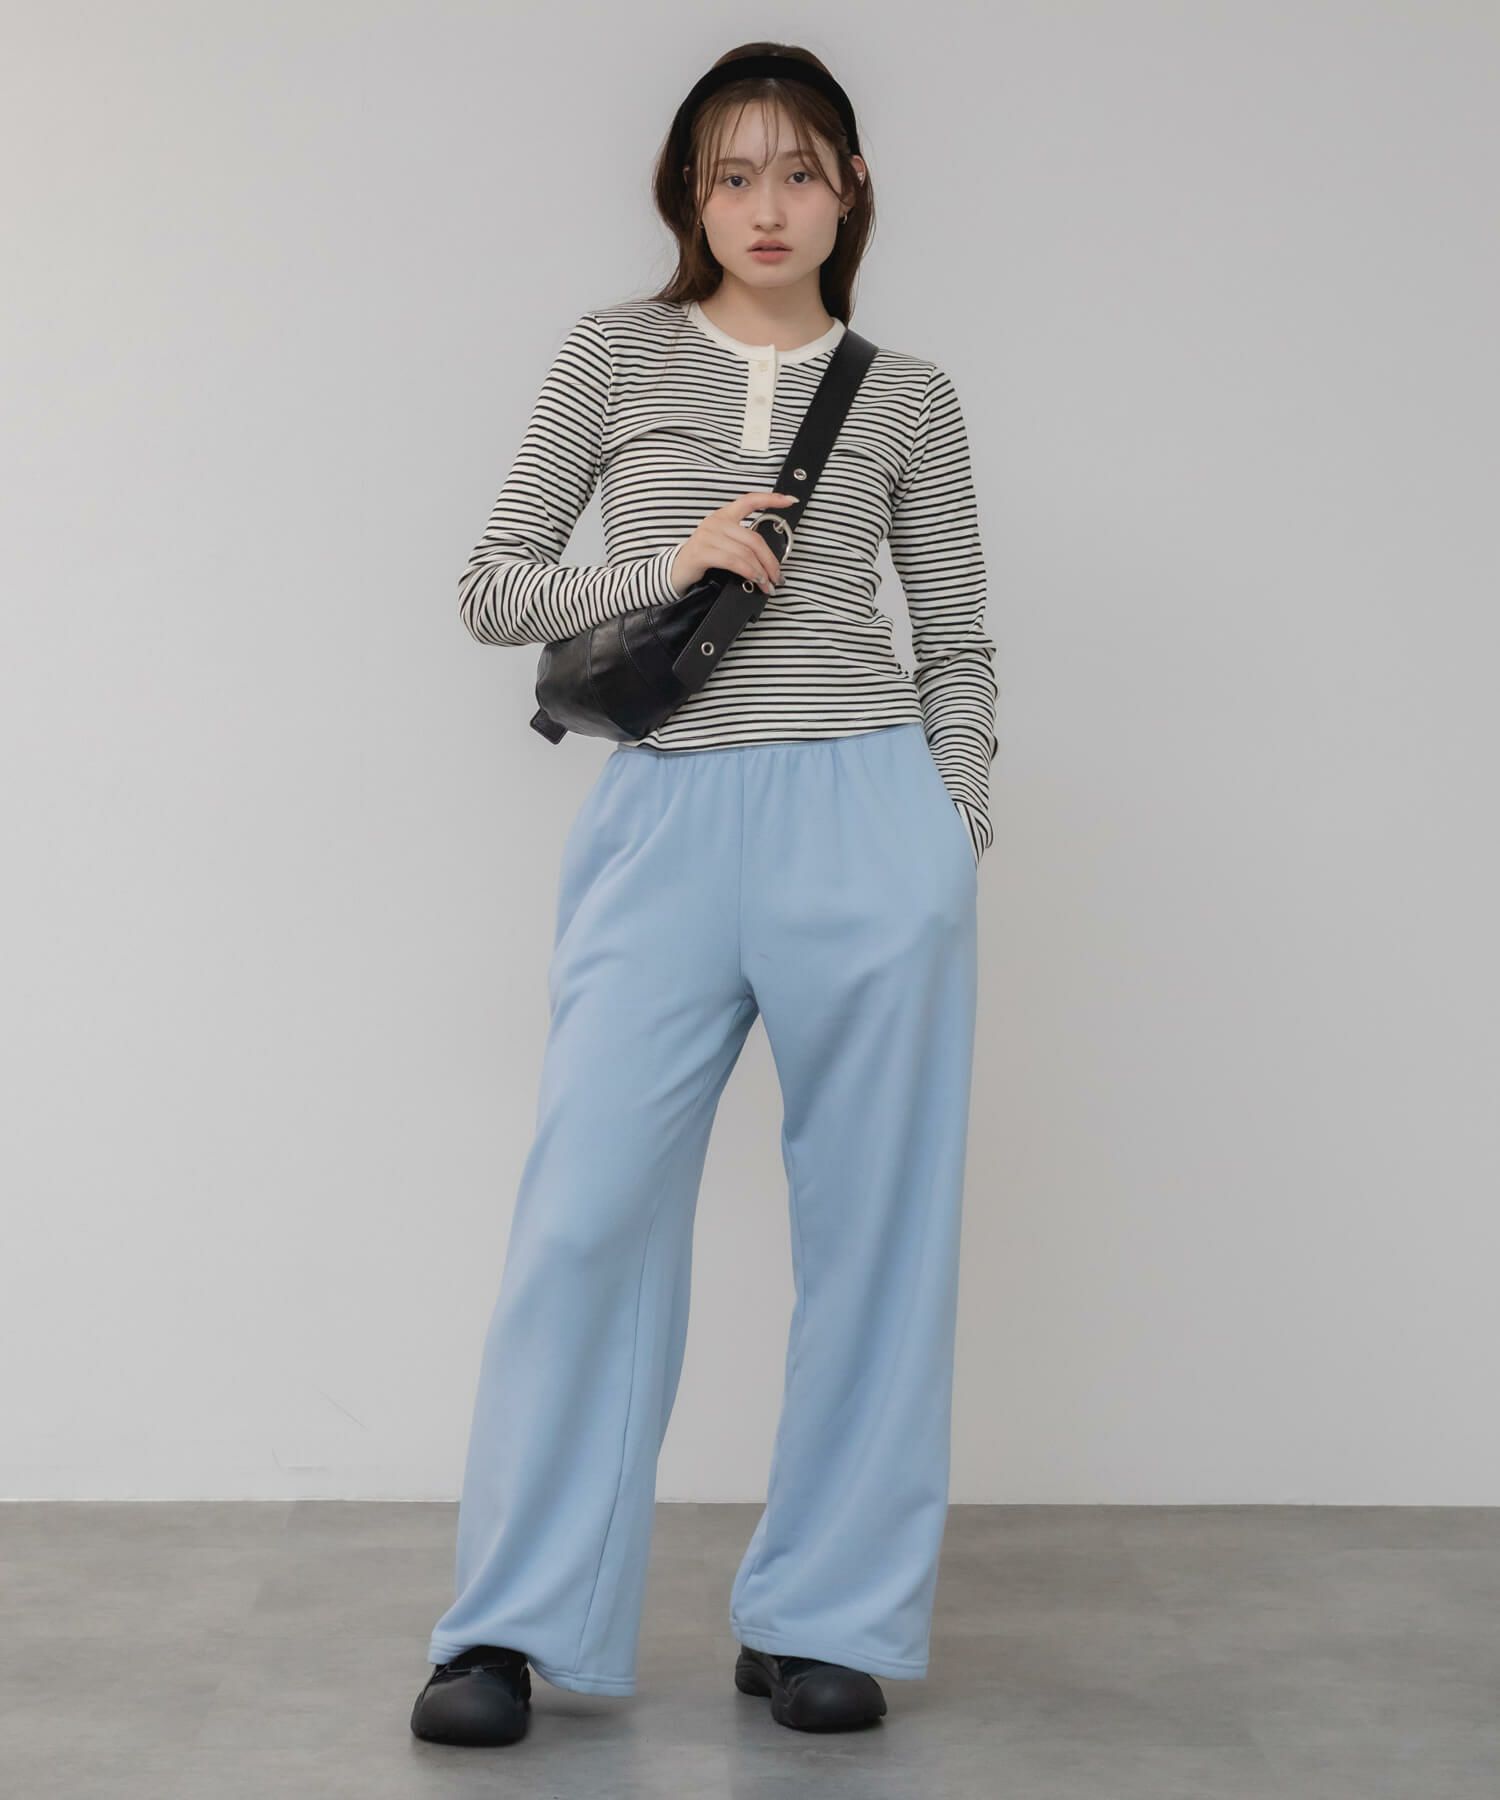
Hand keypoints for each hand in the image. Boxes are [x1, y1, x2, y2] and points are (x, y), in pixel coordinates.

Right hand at [668, 491, 798, 596]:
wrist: (675, 573)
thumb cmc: (703, 560)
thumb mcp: (724, 545)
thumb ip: (742, 544)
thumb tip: (769, 560)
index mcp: (724, 515)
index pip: (749, 500)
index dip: (771, 499)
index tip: (790, 500)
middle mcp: (716, 521)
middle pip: (754, 538)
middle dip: (771, 560)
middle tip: (778, 577)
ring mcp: (708, 536)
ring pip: (746, 552)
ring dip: (761, 571)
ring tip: (767, 584)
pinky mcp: (702, 552)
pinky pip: (733, 561)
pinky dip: (748, 572)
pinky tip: (755, 580)